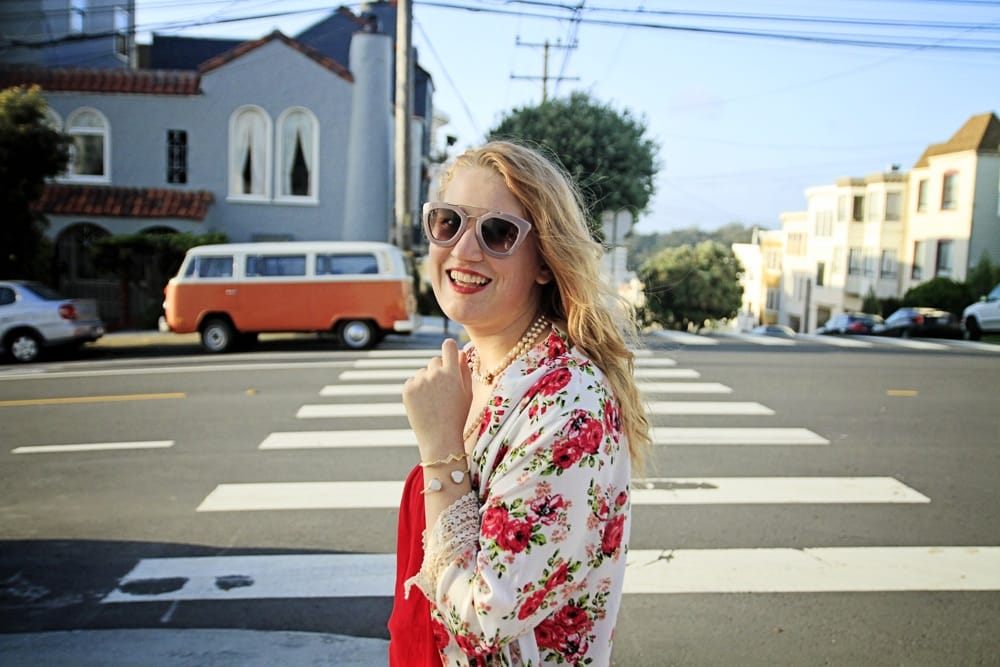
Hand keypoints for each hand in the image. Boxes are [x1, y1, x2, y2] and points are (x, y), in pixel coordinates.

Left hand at [402, 338, 472, 459]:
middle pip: (435, 361)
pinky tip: (424, 404)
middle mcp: (434, 374)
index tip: (449, 351)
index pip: (448, 346)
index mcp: (452, 373)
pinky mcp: (407, 389)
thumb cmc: (457, 416)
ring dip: (427, 381)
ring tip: (433, 401)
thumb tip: (460, 352)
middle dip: (439, 371)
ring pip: (423, 372)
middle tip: (443, 391)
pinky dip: (417, 389)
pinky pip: (413, 381)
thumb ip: (464, 370)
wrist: (439, 438)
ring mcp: (419, 381)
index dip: (449, 347)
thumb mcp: (467, 393)